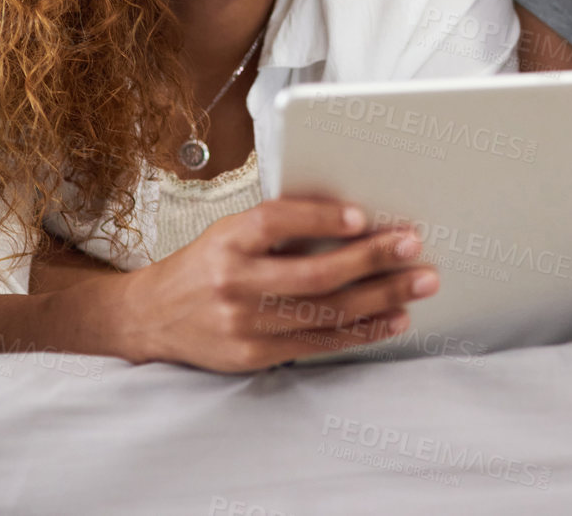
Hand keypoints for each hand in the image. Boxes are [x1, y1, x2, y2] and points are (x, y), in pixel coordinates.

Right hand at [117, 198, 437, 371]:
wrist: (153, 316)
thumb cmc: (204, 265)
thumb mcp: (230, 231)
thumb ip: (278, 226)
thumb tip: (349, 220)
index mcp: (228, 241)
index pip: (277, 222)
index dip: (321, 217)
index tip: (362, 217)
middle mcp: (234, 282)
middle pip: (314, 274)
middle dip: (371, 260)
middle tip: (412, 247)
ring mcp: (244, 325)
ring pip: (324, 313)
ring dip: (380, 298)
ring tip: (418, 284)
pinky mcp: (254, 356)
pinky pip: (318, 343)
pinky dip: (361, 331)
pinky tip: (392, 319)